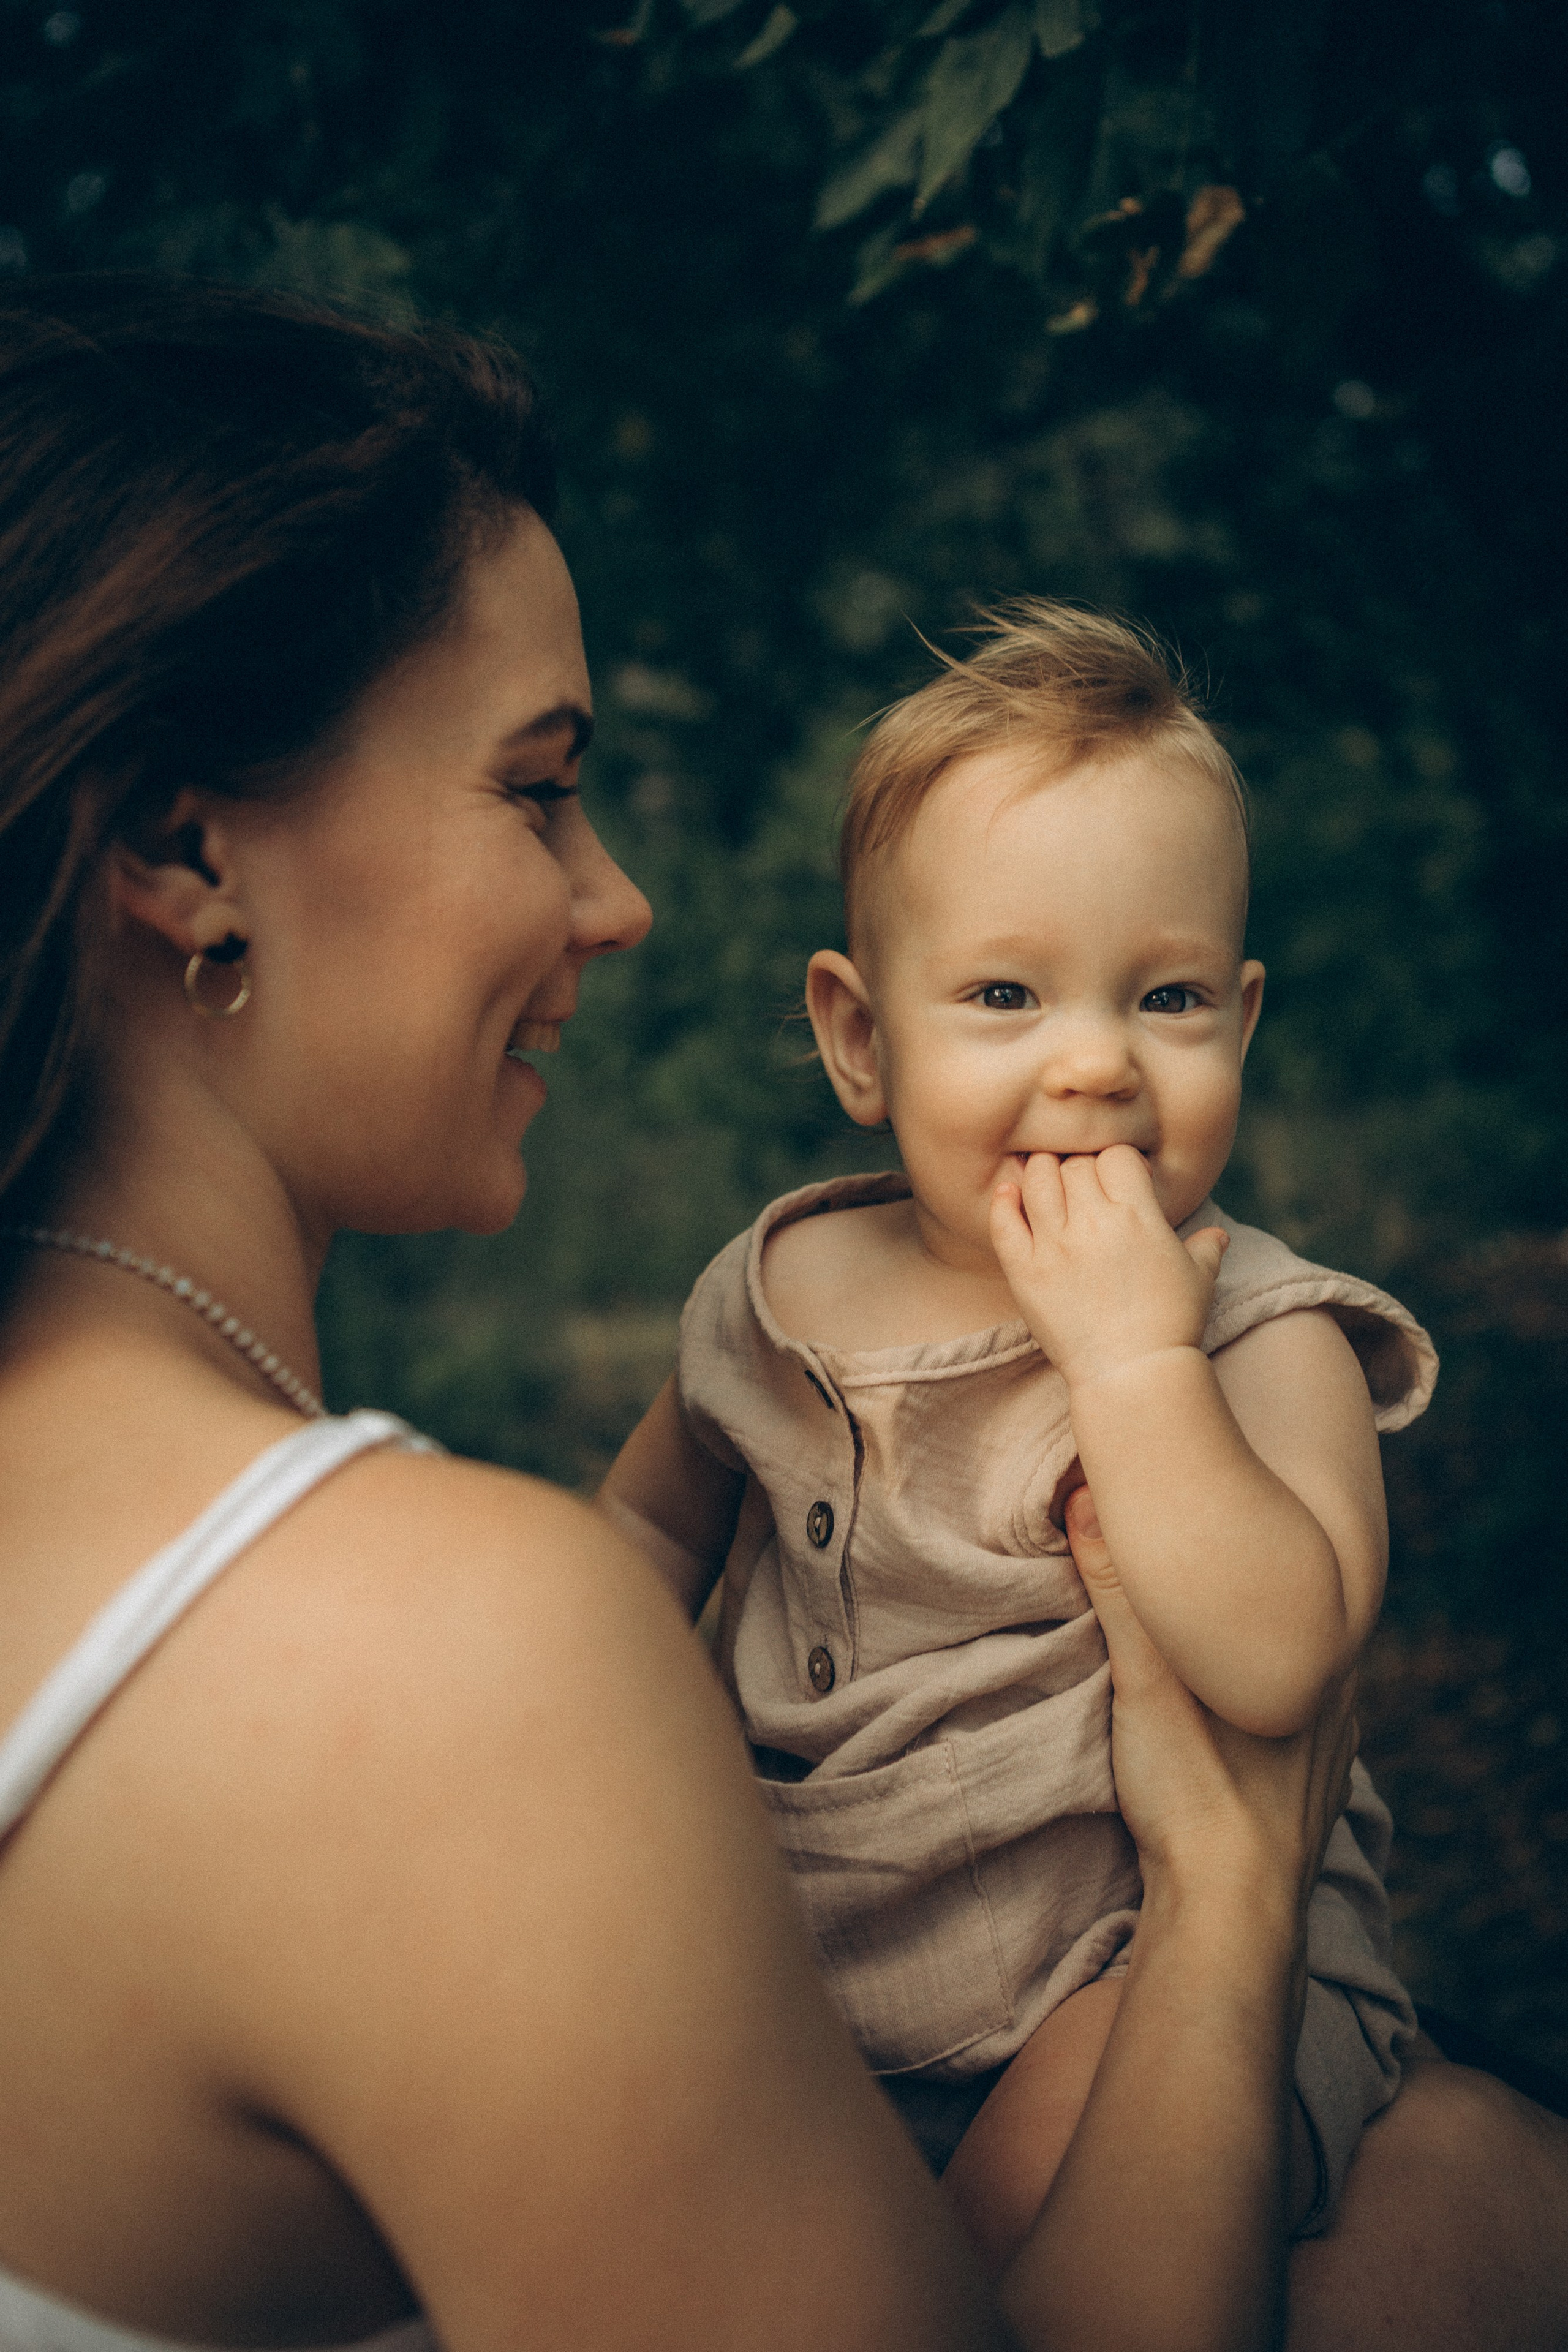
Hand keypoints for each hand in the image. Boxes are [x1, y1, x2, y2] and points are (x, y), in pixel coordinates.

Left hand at [990, 1145, 1227, 1389]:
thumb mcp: (1199, 1279)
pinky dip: (1003, 1203)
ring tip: (1045, 1182)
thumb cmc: (1171, 1325)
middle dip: (1079, 1167)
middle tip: (1079, 1185)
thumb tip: (1218, 1237)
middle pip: (1074, 1163)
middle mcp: (1094, 1222)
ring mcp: (1055, 1246)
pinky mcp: (1025, 1272)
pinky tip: (1008, 1196)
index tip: (1117, 1179)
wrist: (1132, 1374)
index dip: (1116, 1162)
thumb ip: (1205, 1249)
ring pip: (1036, 1180)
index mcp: (1138, 1216)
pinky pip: (1004, 1222)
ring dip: (1039, 1172)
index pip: (1116, 1155)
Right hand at [1064, 1484, 1355, 1915]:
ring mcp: (1330, 1757)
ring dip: (1259, 1665)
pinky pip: (1296, 1737)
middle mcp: (1338, 1701)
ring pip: (1297, 1684)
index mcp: (1315, 1660)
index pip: (1296, 1577)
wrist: (1233, 1916)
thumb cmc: (1195, 1789)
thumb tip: (1084, 1496)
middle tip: (1205, 1577)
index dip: (1259, 1548)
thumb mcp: (1145, 1677)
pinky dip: (1267, 1720)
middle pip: (1294, 1630)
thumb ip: (1119, 1589)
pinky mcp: (1313, 1802)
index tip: (1218, 1521)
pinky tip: (1236, 1725)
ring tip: (1214, 1645)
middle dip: (1253, 1607)